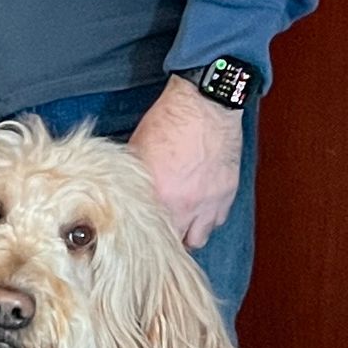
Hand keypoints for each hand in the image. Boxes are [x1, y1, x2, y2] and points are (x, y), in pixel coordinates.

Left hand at [127, 77, 242, 248]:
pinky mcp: (226, 193)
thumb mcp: (137, 149)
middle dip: (167, 240)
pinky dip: (209, 217)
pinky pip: (218, 219)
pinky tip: (201, 208)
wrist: (205, 105)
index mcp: (158, 196)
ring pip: (200, 237)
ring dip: (190, 233)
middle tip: (160, 234)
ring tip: (181, 224)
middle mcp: (185, 205)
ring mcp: (209, 202)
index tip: (141, 238)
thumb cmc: (169, 121)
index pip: (149, 235)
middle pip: (175, 243)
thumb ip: (132, 178)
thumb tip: (121, 192)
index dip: (144, 238)